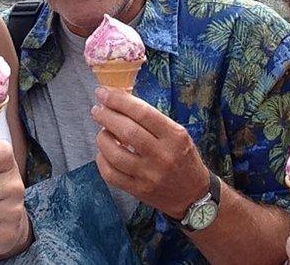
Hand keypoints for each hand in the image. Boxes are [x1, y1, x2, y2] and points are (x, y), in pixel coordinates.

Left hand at [91, 86, 208, 218]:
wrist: (192, 195)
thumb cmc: (182, 157)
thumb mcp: (177, 133)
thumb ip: (151, 118)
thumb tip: (120, 100)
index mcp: (174, 135)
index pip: (142, 112)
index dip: (118, 100)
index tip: (103, 93)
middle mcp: (162, 155)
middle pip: (127, 131)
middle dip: (106, 116)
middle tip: (97, 110)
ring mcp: (149, 175)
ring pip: (114, 153)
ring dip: (102, 138)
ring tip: (102, 132)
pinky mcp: (138, 190)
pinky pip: (110, 174)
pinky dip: (101, 159)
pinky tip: (103, 152)